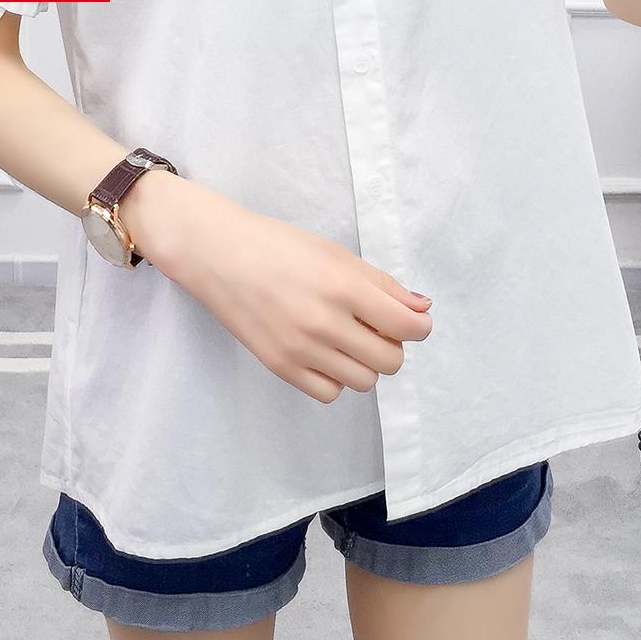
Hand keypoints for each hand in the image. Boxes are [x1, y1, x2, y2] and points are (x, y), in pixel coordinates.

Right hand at [124, 171, 433, 403]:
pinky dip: (336, 378)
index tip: (413, 322)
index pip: (406, 326)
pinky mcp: (279, 366)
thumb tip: (422, 308)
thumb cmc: (277, 246)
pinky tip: (325, 355)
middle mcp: (323, 323)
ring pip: (364, 382)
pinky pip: (329, 393)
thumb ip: (382, 284)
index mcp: (342, 287)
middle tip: (375, 328)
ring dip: (365, 363)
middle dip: (392, 345)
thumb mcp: (336, 253)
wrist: (218, 255)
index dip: (419, 327)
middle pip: (390, 361)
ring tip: (347, 339)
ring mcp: (300, 349)